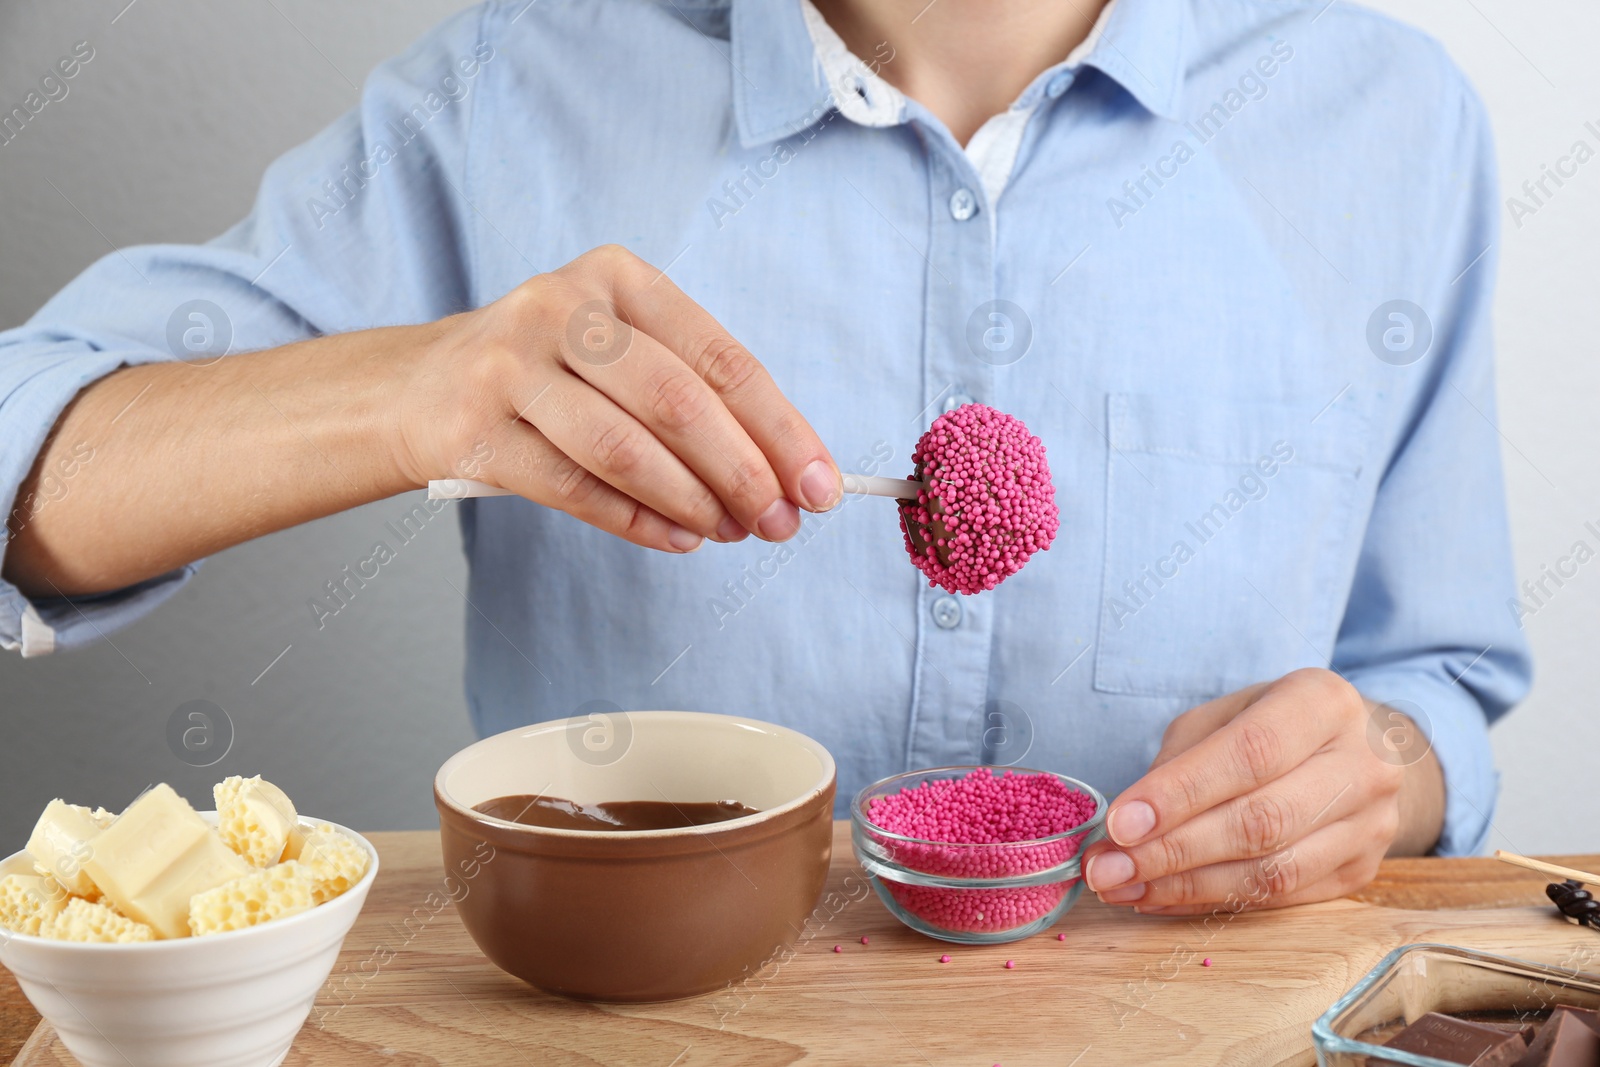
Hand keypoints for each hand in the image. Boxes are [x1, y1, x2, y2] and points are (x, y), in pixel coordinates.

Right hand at [390, 244, 840, 552]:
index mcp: (618, 279)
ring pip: (624, 448)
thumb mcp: (619, 350)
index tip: (820, 484)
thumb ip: (697, 397)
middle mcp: (561, 309)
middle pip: (677, 401)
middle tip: (780, 522)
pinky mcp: (473, 431)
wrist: (419, 387)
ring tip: (731, 533)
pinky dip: (636, 521)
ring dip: (692, 502)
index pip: (720, 357)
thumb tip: (788, 476)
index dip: (779, 428)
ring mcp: (510, 366)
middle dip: (743, 472)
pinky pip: (575, 488)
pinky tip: (678, 539)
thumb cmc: (550, 373)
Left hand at [1080, 668, 1441, 914]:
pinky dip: (1213, 902)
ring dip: (1186, 886)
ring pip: (1272, 870)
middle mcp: (1363, 763)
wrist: (1360, 749)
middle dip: (1172, 851)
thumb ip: (1181, 762)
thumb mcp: (1225, 715)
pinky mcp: (1361, 871)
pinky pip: (1281, 898)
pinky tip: (1162, 897)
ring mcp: (1372, 823)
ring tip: (1124, 888)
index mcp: (1323, 703)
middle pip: (1261, 821)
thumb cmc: (1273, 725)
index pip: (1250, 754)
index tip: (1121, 825)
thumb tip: (1125, 829)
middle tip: (1106, 870)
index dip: (1180, 794)